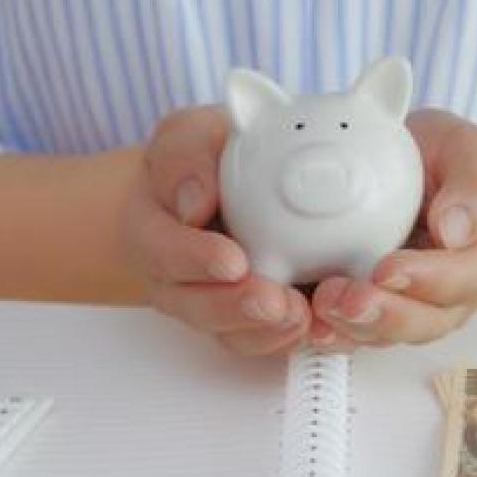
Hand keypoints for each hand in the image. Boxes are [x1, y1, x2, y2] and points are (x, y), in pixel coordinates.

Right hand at [123, 105, 310, 355]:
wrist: (222, 186)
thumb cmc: (204, 160)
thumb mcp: (189, 136)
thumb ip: (186, 158)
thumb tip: (196, 201)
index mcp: (153, 233)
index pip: (163, 252)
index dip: (195, 260)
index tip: (231, 260)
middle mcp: (179, 282)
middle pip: (198, 308)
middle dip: (237, 309)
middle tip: (274, 300)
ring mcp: (218, 306)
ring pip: (236, 334)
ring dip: (270, 331)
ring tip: (303, 315)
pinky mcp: (257, 320)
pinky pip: (272, 340)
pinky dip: (299, 337)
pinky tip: (323, 326)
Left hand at [310, 108, 476, 348]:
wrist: (421, 174)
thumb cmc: (447, 164)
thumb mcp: (468, 151)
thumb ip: (474, 185)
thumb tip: (455, 229)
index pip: (465, 279)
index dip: (428, 279)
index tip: (389, 269)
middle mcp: (450, 295)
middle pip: (426, 322)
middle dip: (384, 315)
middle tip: (347, 298)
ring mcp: (409, 308)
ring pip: (386, 335)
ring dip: (352, 327)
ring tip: (321, 305)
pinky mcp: (370, 311)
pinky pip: (353, 333)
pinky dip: (330, 331)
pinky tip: (309, 322)